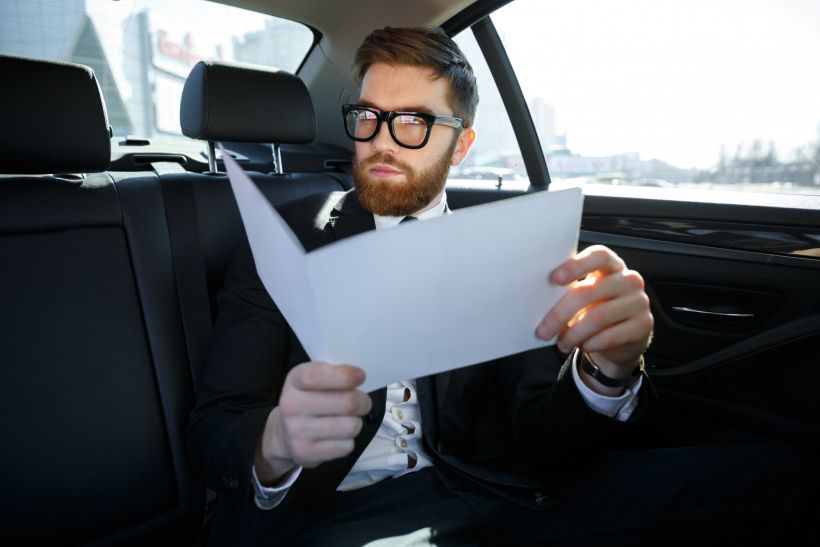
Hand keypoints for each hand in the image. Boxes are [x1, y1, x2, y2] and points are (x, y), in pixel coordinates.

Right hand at [255, 361, 371, 483]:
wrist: (284, 433)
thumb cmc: (308, 400)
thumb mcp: (314, 379)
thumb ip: (334, 373)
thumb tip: (359, 377)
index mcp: (294, 381)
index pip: (316, 376)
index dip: (344, 376)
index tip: (360, 376)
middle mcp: (292, 406)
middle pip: (347, 402)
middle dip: (363, 402)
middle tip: (362, 402)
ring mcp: (297, 431)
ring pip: (351, 426)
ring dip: (357, 422)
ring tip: (349, 419)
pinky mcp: (307, 453)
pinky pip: (346, 446)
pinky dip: (348, 441)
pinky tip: (338, 436)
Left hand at [536, 245, 652, 379]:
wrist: (621, 340)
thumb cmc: (596, 311)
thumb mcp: (584, 298)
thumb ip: (569, 292)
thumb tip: (540, 301)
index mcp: (612, 266)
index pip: (599, 256)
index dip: (576, 265)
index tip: (554, 278)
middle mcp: (629, 280)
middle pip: (589, 291)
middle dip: (560, 313)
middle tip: (543, 330)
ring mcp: (639, 302)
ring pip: (597, 317)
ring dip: (573, 334)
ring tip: (561, 343)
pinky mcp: (644, 325)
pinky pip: (610, 336)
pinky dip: (590, 343)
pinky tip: (582, 346)